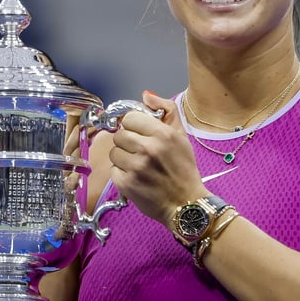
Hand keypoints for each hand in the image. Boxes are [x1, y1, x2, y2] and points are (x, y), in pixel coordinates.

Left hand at [108, 91, 207, 224]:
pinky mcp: (126, 184)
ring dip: (123, 158)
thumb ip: (167, 111)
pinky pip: (113, 170)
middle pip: (120, 135)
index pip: (130, 118)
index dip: (134, 126)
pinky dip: (121, 174)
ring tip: (137, 166)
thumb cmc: (184, 169)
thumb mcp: (181, 136)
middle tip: (139, 152)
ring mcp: (135, 167)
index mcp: (162, 134)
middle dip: (127, 143)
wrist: (186, 205)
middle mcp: (148, 148)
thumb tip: (145, 95)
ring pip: (114, 152)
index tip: (140, 135)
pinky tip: (135, 178)